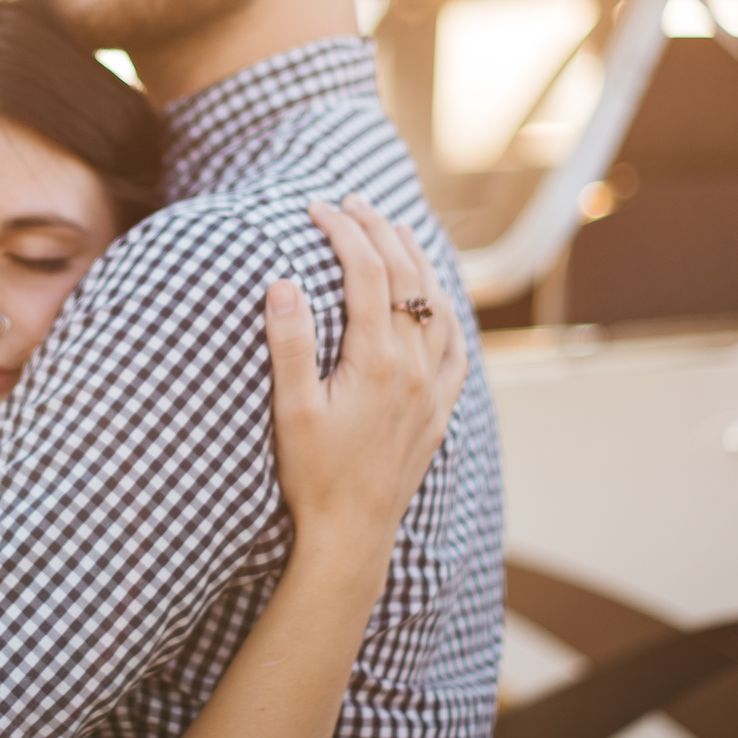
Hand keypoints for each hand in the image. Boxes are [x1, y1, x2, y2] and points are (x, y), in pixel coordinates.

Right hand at [264, 196, 465, 565]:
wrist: (352, 534)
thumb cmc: (314, 475)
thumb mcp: (291, 410)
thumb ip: (290, 344)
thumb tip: (282, 282)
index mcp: (375, 360)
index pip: (367, 273)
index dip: (344, 232)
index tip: (317, 208)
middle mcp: (413, 367)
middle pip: (405, 277)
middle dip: (378, 231)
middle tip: (352, 202)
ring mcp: (431, 388)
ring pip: (437, 305)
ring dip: (417, 260)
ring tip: (396, 231)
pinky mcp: (439, 411)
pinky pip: (455, 348)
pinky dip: (446, 311)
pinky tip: (437, 301)